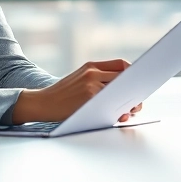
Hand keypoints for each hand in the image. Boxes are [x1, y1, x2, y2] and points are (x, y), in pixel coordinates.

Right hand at [12, 59, 134, 123]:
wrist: (42, 102)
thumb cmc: (63, 94)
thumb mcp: (79, 78)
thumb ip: (99, 79)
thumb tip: (125, 91)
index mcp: (91, 66)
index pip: (121, 65)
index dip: (133, 74)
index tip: (138, 84)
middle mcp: (92, 73)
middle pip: (124, 79)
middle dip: (134, 92)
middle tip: (138, 103)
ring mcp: (91, 87)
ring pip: (119, 93)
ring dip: (128, 104)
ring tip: (130, 112)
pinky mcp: (88, 100)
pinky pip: (110, 105)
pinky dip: (118, 111)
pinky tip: (119, 117)